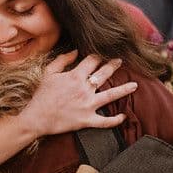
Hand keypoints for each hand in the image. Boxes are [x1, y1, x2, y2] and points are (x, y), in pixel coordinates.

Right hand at [17, 51, 137, 137]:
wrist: (37, 118)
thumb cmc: (42, 96)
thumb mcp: (49, 73)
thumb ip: (62, 60)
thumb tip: (75, 51)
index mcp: (75, 76)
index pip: (92, 61)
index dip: (98, 55)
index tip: (103, 53)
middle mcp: (84, 89)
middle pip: (104, 74)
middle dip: (113, 65)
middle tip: (120, 61)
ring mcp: (87, 105)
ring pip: (111, 95)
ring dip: (124, 89)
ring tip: (135, 85)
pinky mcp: (87, 120)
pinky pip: (105, 121)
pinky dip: (115, 120)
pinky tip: (123, 116)